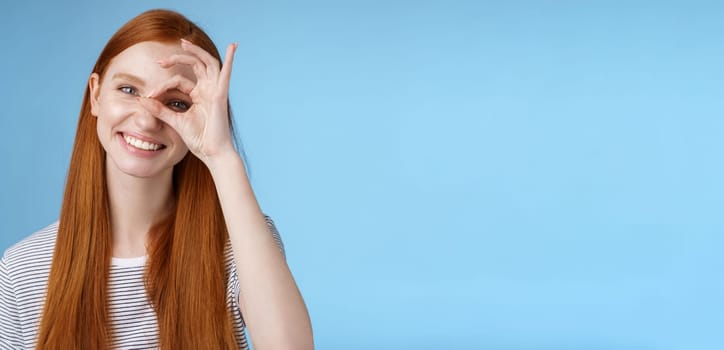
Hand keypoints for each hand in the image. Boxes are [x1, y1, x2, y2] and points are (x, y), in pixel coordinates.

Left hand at [139, 39, 237, 164]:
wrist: (212, 153)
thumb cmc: (199, 140)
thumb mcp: (174, 121)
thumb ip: (159, 109)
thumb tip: (141, 100)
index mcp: (200, 96)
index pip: (179, 81)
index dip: (162, 86)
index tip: (148, 97)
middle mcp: (208, 90)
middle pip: (195, 65)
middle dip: (179, 58)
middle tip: (161, 61)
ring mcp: (215, 91)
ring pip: (208, 63)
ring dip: (197, 51)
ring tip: (184, 42)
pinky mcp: (220, 96)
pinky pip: (226, 74)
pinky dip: (231, 60)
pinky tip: (232, 47)